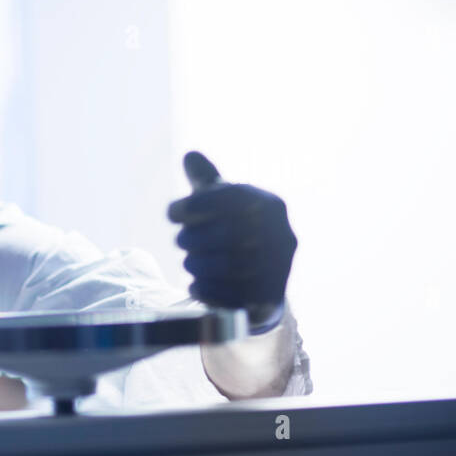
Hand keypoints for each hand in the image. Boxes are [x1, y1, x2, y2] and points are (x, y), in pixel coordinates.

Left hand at [166, 151, 296, 332]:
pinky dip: (204, 289)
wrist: (261, 284)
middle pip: (227, 233)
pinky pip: (228, 295)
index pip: (230, 197)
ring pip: (227, 266)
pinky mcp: (267, 300)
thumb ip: (207, 182)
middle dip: (193, 237)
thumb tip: (190, 155)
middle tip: (181, 241)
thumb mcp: (224, 206)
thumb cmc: (235, 234)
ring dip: (197, 263)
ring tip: (189, 262)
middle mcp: (282, 235)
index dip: (195, 204)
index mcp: (270, 205)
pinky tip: (196, 284)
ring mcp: (278, 269)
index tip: (173, 213)